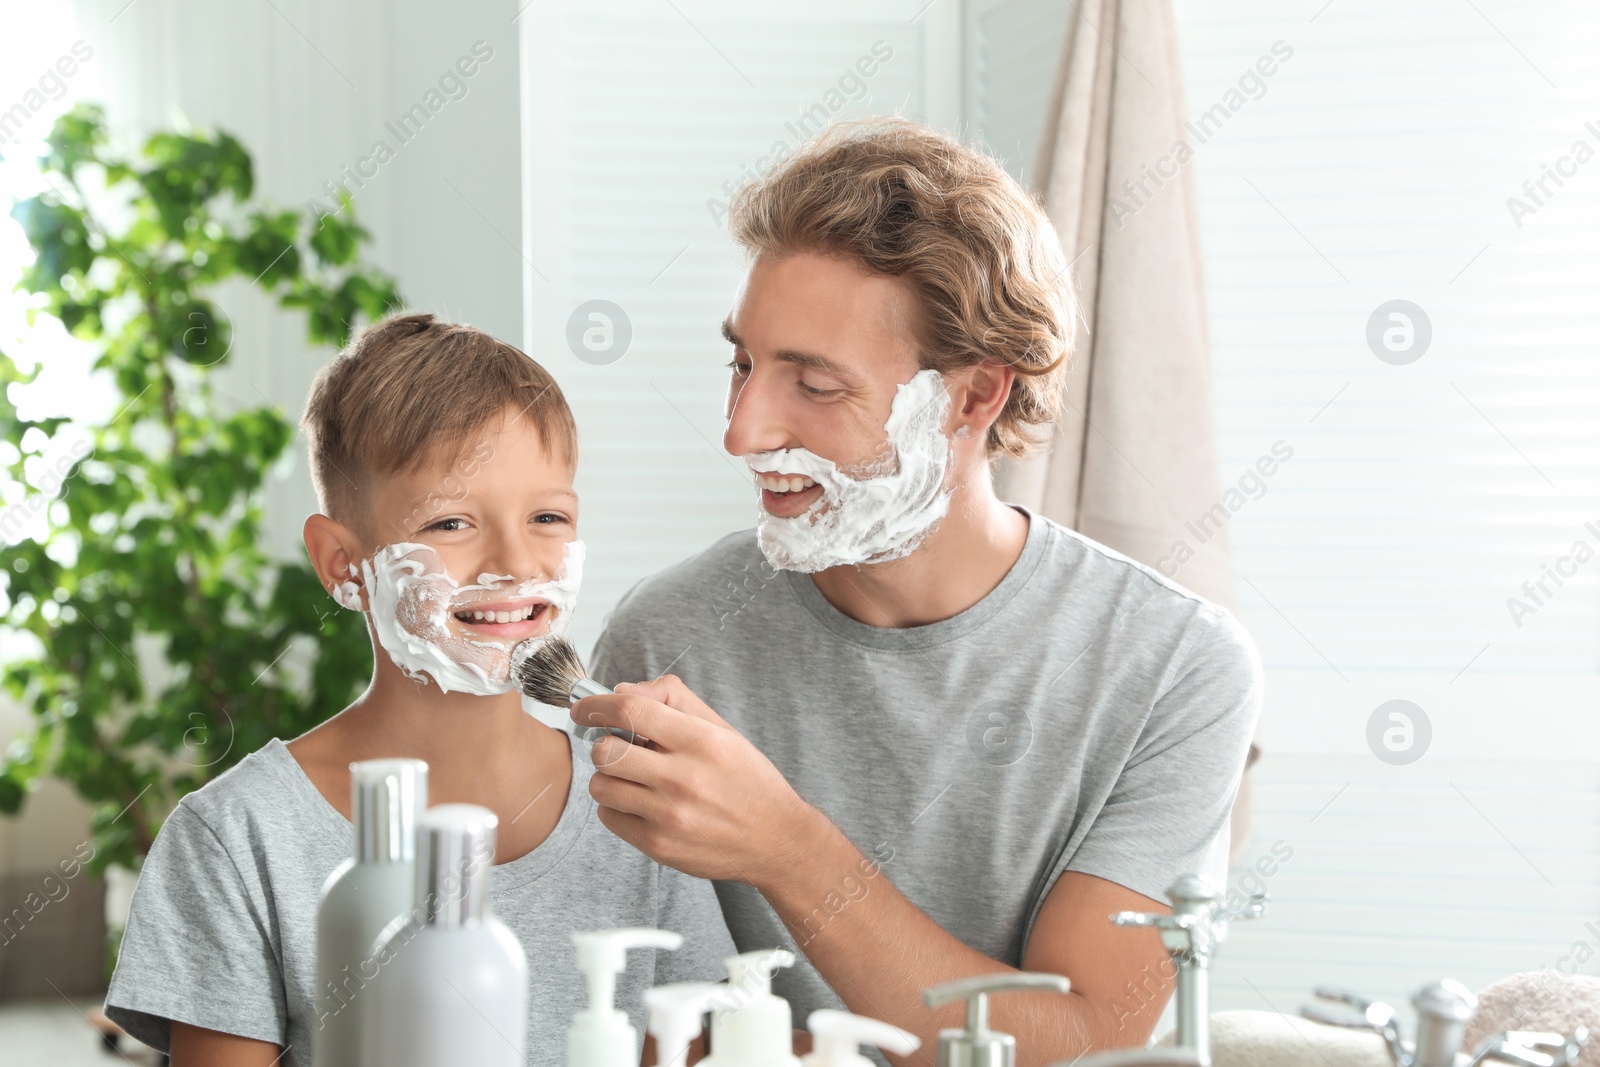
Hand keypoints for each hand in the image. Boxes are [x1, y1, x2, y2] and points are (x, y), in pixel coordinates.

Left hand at [573, 674, 819, 886]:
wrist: (776, 840)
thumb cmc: (748, 780)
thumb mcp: (723, 730)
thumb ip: (674, 701)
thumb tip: (621, 690)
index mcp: (702, 742)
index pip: (632, 711)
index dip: (597, 705)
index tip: (584, 708)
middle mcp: (685, 779)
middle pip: (607, 750)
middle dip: (604, 744)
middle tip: (619, 747)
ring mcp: (670, 816)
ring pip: (602, 785)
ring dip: (609, 776)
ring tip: (633, 777)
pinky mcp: (659, 846)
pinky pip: (609, 817)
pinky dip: (616, 806)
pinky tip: (640, 803)